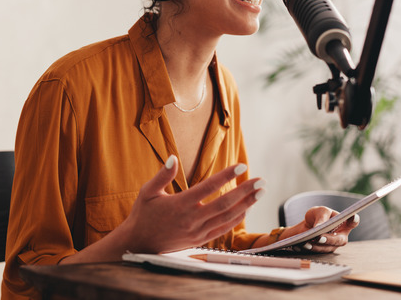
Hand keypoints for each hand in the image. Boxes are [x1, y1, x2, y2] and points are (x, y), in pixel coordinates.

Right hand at [118, 155, 264, 253]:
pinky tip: (247, 208)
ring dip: (246, 204)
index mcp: (180, 204)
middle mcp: (192, 219)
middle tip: (261, 181)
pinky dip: (237, 219)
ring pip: (228, 218)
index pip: (208, 187)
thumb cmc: (143, 215)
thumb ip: (162, 175)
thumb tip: (172, 157)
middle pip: (224, 204)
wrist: (139, 244)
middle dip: (245, 191)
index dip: (226, 176)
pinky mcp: (200, 240)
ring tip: (260, 193)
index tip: (241, 166)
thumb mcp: (147, 192)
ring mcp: (197, 231)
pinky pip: (223, 229)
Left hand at [280, 206, 359, 253]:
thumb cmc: (317, 216)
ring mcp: (334, 245)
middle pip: (340, 240)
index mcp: (344, 223)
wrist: (307, 225)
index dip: (354, 220)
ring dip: (317, 246)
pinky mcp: (324, 250)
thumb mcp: (320, 211)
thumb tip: (319, 228)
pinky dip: (310, 248)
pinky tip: (302, 245)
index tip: (352, 217)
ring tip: (306, 241)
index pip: (353, 222)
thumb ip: (321, 218)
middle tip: (319, 237)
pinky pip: (318, 252)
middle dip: (329, 239)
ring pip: (328, 248)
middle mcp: (342, 235)